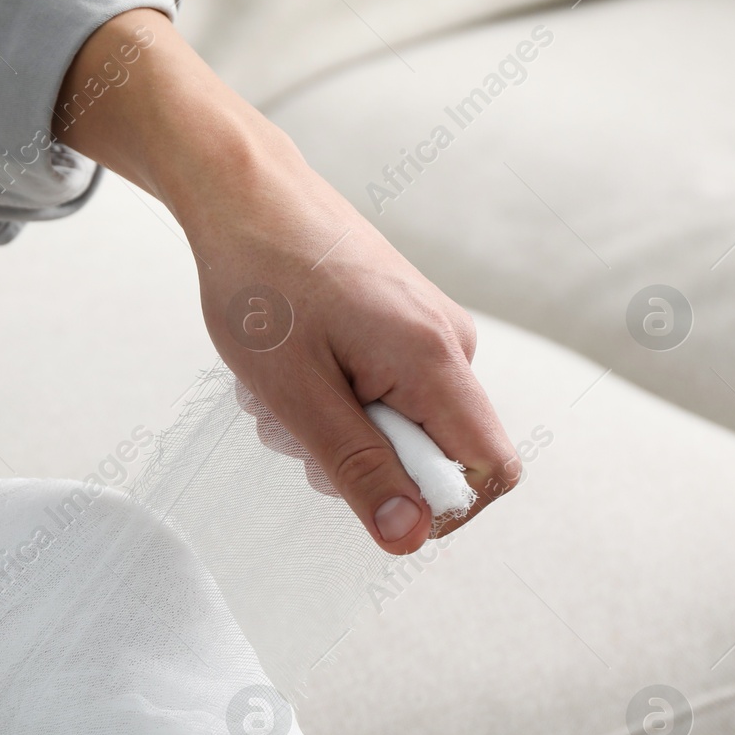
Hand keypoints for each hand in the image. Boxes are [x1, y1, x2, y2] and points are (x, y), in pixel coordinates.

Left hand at [57, 10, 519, 553]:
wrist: (244, 195)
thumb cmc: (259, 282)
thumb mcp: (296, 395)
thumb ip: (357, 468)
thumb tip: (409, 539)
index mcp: (436, 358)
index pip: (490, 470)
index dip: (437, 507)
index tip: (364, 494)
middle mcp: (451, 344)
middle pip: (437, 456)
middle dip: (362, 463)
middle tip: (293, 424)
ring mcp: (430, 334)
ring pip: (400, 428)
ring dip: (335, 430)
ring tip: (280, 386)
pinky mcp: (405, 329)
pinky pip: (385, 396)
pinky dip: (334, 398)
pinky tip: (291, 367)